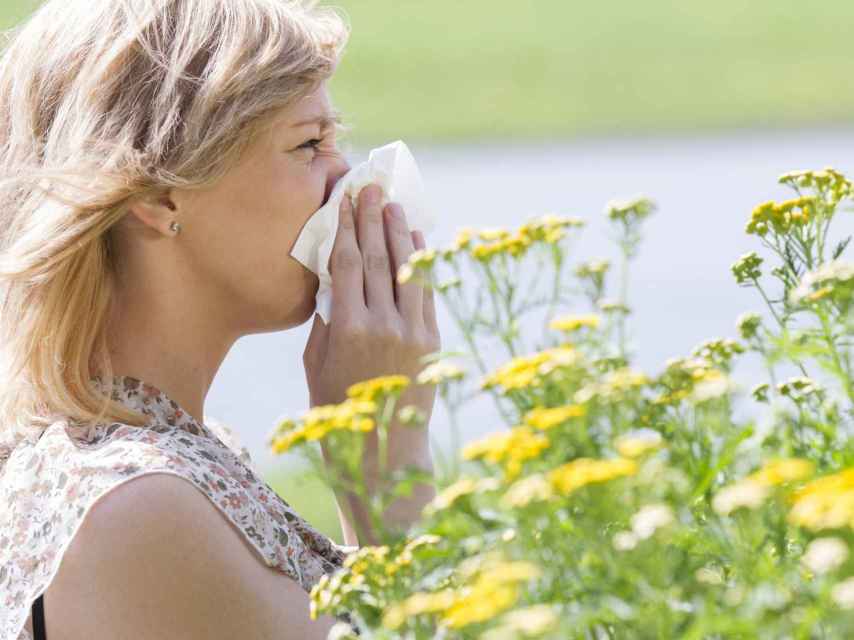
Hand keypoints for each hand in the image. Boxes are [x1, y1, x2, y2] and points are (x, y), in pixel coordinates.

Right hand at [302, 183, 440, 414]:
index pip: (345, 264)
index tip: (344, 200)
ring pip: (405, 269)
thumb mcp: (316, 365)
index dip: (344, 227)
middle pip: (375, 257)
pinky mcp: (432, 340)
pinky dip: (421, 263)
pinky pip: (426, 291)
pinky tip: (416, 240)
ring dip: (399, 232)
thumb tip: (333, 280)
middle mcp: (383, 324)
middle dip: (371, 218)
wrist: (384, 454)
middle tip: (370, 187)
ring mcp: (412, 331)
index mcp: (347, 329)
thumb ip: (326, 320)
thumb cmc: (338, 412)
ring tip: (393, 204)